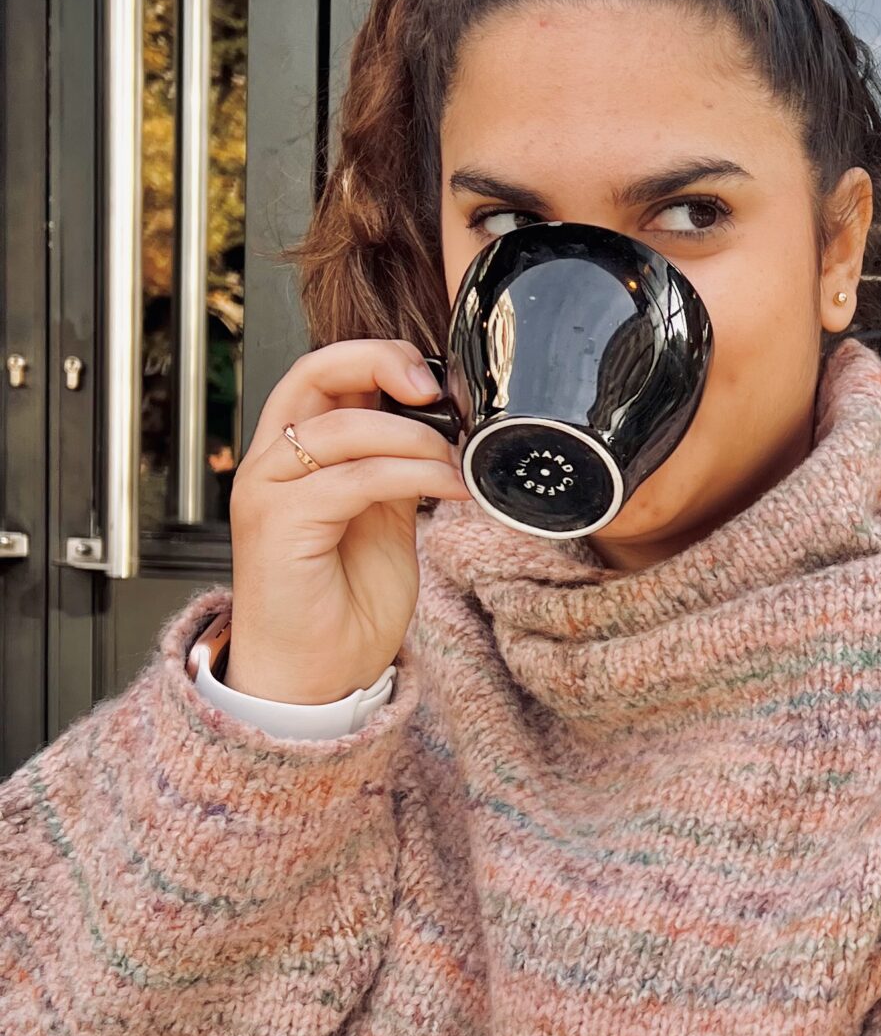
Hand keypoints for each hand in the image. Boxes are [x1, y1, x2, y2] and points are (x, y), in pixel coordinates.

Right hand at [225, 341, 466, 704]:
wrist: (315, 677)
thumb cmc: (344, 605)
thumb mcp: (385, 519)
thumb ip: (398, 468)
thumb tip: (441, 429)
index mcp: (294, 454)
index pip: (323, 371)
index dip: (378, 358)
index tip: (435, 379)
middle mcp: (272, 463)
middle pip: (314, 371)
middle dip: (381, 363)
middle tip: (436, 391)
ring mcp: (269, 491)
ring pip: (341, 427)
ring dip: (414, 438)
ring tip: (455, 466)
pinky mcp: (279, 525)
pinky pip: (352, 478)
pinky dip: (410, 474)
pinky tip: (447, 489)